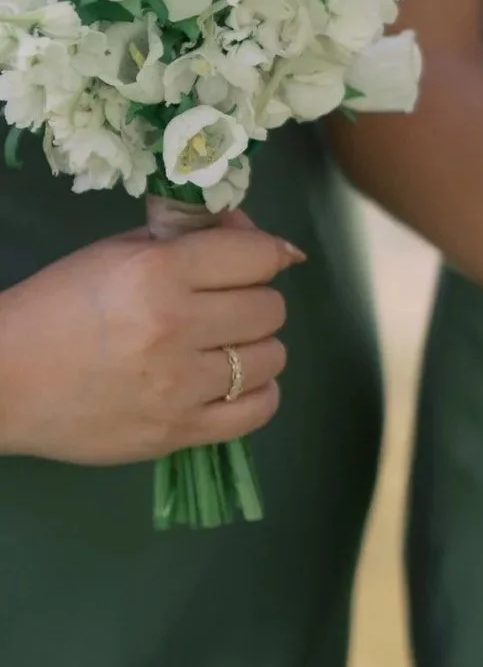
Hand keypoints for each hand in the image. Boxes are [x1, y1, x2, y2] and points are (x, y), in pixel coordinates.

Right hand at [0, 215, 298, 463]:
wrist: (2, 380)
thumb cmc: (59, 307)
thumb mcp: (118, 254)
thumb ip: (191, 238)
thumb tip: (259, 235)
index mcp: (156, 273)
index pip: (259, 255)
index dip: (261, 255)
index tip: (248, 263)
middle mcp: (174, 327)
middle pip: (271, 308)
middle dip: (252, 301)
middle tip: (221, 308)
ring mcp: (178, 385)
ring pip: (272, 357)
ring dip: (254, 349)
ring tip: (219, 348)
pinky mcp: (178, 431)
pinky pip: (260, 410)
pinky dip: (256, 394)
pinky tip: (229, 384)